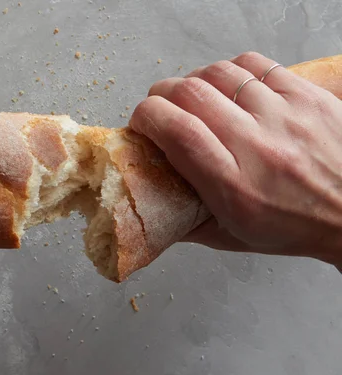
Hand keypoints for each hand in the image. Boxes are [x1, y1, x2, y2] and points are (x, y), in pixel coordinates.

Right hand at [129, 52, 341, 265]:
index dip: (147, 116)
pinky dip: (229, 70)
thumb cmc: (295, 228)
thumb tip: (151, 204)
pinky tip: (227, 86)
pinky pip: (254, 64)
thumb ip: (186, 222)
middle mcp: (257, 146)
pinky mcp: (305, 96)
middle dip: (161, 95)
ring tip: (193, 97)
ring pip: (218, 73)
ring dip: (193, 81)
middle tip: (160, 107)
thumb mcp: (232, 238)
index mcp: (233, 187)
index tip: (141, 122)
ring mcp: (284, 116)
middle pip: (190, 94)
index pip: (176, 131)